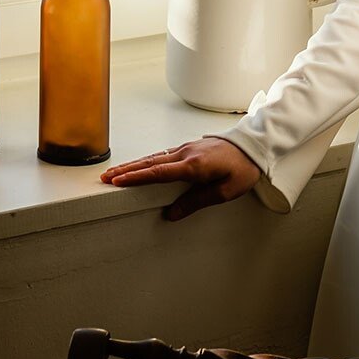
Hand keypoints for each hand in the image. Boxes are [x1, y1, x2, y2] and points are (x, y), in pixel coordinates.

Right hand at [100, 137, 261, 221]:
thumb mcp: (225, 191)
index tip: (116, 181)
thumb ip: (197, 202)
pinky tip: (140, 166)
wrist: (254, 145)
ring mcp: (185, 148)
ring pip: (153, 157)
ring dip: (133, 165)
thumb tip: (172, 214)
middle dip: (125, 171)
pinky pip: (162, 155)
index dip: (136, 178)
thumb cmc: (243, 169)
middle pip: (149, 163)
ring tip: (115, 172)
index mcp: (194, 166)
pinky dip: (147, 161)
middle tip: (105, 177)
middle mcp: (185, 154)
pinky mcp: (188, 148)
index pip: (158, 173)